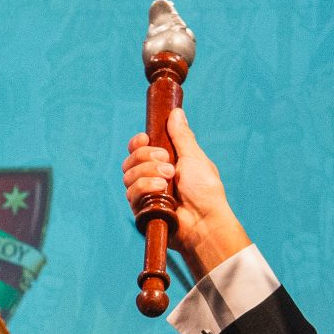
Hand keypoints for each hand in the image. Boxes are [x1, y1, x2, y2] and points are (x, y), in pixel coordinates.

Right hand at [123, 108, 251, 274]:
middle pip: (130, 160)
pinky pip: (131, 193)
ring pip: (128, 176)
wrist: (205, 221)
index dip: (137, 143)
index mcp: (163, 164)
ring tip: (168, 179)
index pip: (138, 149)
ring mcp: (145, 195)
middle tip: (168, 163)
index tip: (145, 138)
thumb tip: (176, 112)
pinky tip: (160, 191)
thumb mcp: (194, 158)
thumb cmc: (205, 191)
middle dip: (146, 157)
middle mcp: (151, 178)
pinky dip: (145, 188)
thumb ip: (181, 136)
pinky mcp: (141, 211)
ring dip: (147, 173)